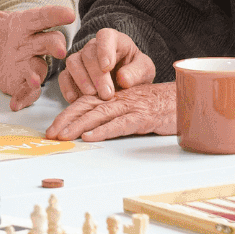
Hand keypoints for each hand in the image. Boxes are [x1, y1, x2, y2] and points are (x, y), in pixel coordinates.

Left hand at [0, 0, 74, 109]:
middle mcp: (31, 44)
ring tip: (32, 78)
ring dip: (37, 73)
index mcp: (23, 24)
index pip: (41, 17)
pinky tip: (14, 103)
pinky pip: (27, 93)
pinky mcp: (21, 84)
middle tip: (58, 49)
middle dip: (55, 45)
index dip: (55, 15)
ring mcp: (29, 64)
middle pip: (50, 42)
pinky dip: (22, 97)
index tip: (68, 13)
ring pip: (40, 69)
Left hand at [44, 82, 177, 140]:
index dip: (66, 115)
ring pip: (99, 115)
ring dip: (79, 126)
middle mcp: (117, 99)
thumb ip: (110, 115)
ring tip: (64, 136)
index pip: (83, 104)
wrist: (183, 100)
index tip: (51, 130)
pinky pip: (121, 124)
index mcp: (111, 97)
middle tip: (50, 135)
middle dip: (66, 121)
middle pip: (86, 108)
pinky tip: (91, 136)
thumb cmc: (154, 106)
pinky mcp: (143, 117)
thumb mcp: (128, 108)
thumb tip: (87, 130)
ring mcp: (130, 107)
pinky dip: (104, 130)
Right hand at [58, 28, 156, 103]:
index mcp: (113, 40)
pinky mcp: (71, 73)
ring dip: (82, 81)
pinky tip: (76, 100)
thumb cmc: (136, 72)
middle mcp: (93, 46)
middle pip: (88, 54)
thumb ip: (137, 72)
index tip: (108, 67)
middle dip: (96, 75)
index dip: (104, 50)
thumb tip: (123, 79)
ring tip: (93, 97)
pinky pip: (64, 77)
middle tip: (107, 94)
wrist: (127, 83)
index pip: (105, 37)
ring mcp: (80, 59)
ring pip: (73, 63)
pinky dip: (68, 88)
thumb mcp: (145, 70)